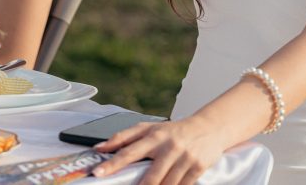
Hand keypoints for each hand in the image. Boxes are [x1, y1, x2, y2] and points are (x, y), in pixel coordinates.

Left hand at [92, 116, 228, 184]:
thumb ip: (123, 137)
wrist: (208, 128)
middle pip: (150, 177)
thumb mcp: (149, 128)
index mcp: (154, 136)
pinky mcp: (197, 168)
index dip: (112, 164)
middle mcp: (169, 147)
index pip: (128, 151)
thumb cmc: (173, 131)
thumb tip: (100, 148)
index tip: (97, 173)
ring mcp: (184, 158)